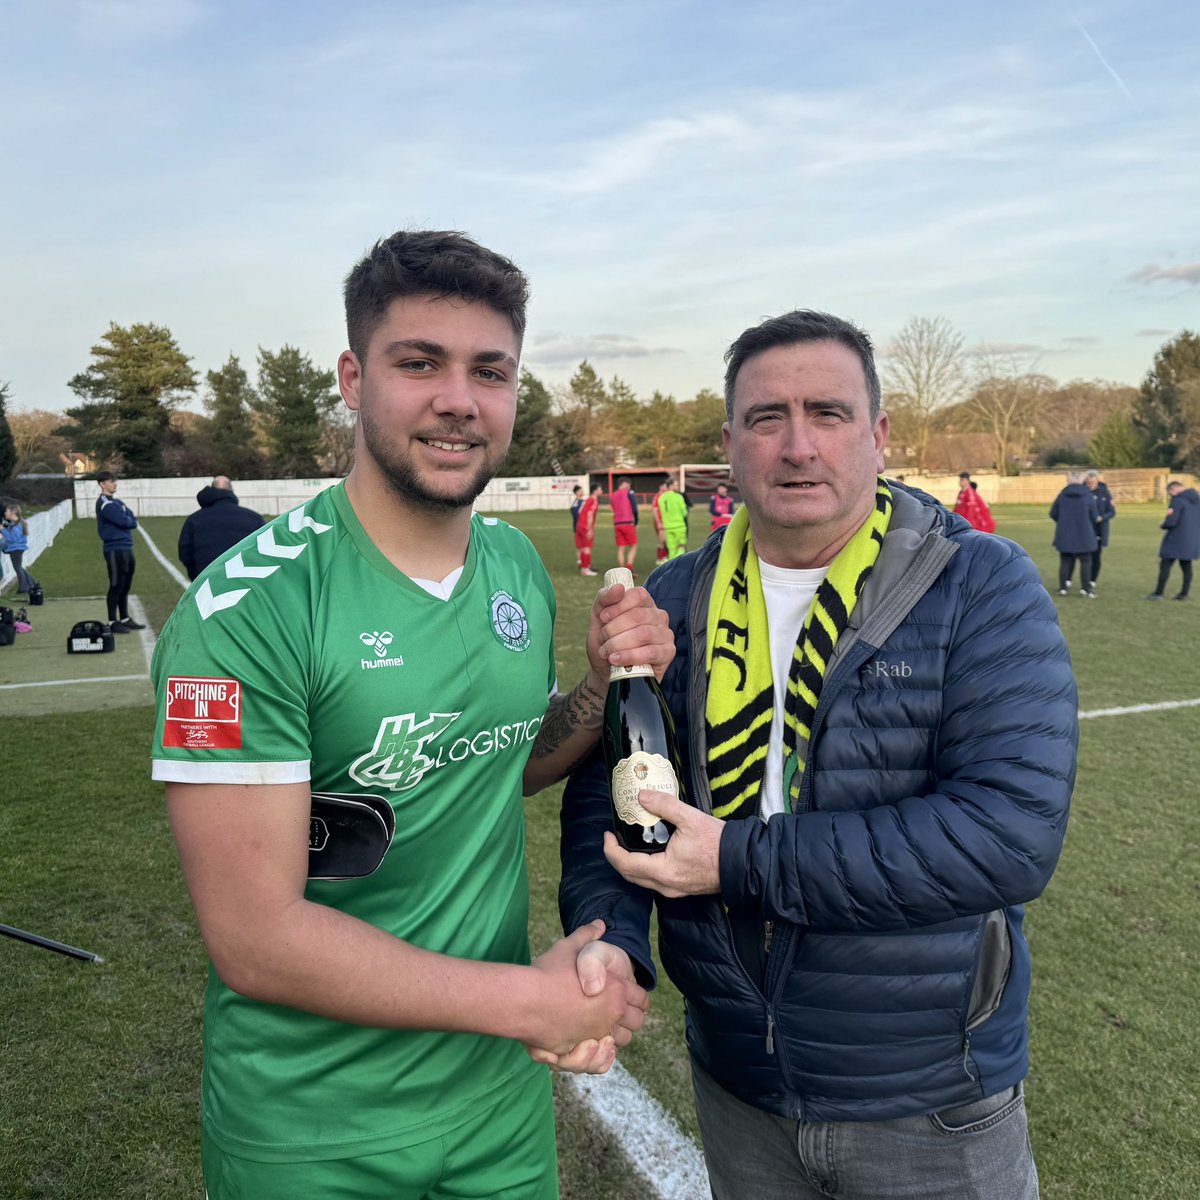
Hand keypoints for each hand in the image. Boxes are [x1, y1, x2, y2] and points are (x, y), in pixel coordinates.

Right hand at [526, 920, 648, 1057]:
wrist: (524, 1001)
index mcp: (616, 990)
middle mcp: (611, 1016)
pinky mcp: (581, 1052)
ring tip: (606, 1026)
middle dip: (631, 1016)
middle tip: (618, 1009)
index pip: (642, 998)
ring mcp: (597, 1036)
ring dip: (617, 1034)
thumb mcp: (570, 947)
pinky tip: (594, 1044)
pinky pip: (601, 1060)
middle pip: (637, 1022)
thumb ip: (587, 935)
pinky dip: (602, 1055)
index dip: (637, 996)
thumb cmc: (548, 972)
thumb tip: (600, 924)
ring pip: (621, 1041)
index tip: (630, 994)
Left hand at [586, 582, 673, 684]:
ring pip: (643, 633)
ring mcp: (665, 634)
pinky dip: (630, 656)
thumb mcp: (598, 619)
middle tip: (603, 640)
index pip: (638, 594)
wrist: (605, 673)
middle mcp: (658, 616)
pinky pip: (651, 652)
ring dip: (619, 644)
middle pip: (638, 615)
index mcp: (644, 603)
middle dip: (614, 629)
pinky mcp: (668, 653)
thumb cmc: (606, 643)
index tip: (603, 618)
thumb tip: (618, 587)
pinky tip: (616, 660)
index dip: (618, 606)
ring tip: (607, 653)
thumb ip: (604, 600)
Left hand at [604, 790, 722, 898]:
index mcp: (664, 870)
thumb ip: (664, 805)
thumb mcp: (690, 818)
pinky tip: (647, 852)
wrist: (743, 862)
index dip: (611, 849)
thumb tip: (642, 796)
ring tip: (627, 843)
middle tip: (613, 838)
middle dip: (617, 857)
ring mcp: (674, 890)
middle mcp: (666, 885)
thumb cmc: (718, 843)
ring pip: (641, 880)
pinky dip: (643, 868)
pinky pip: (654, 881)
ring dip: (629, 864)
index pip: (625, 864)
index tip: (607, 835)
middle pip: (630, 875)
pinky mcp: (681, 889)